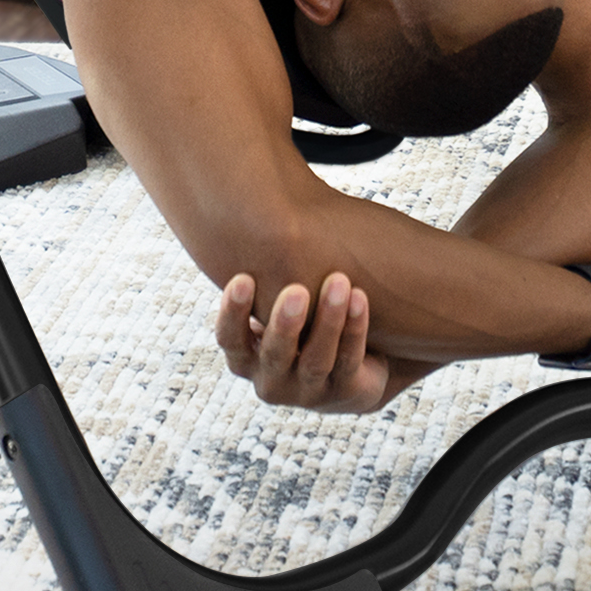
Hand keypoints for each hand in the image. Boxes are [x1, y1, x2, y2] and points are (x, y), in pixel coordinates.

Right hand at [215, 271, 391, 414]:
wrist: (351, 358)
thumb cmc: (304, 313)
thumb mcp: (277, 295)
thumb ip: (265, 270)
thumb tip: (242, 197)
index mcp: (246, 356)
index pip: (230, 340)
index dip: (233, 313)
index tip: (243, 278)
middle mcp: (271, 379)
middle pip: (274, 353)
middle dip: (285, 322)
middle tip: (297, 290)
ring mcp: (308, 392)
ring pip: (317, 360)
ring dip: (328, 320)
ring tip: (339, 282)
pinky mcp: (345, 394)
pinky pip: (350, 361)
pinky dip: (355, 329)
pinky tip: (360, 298)